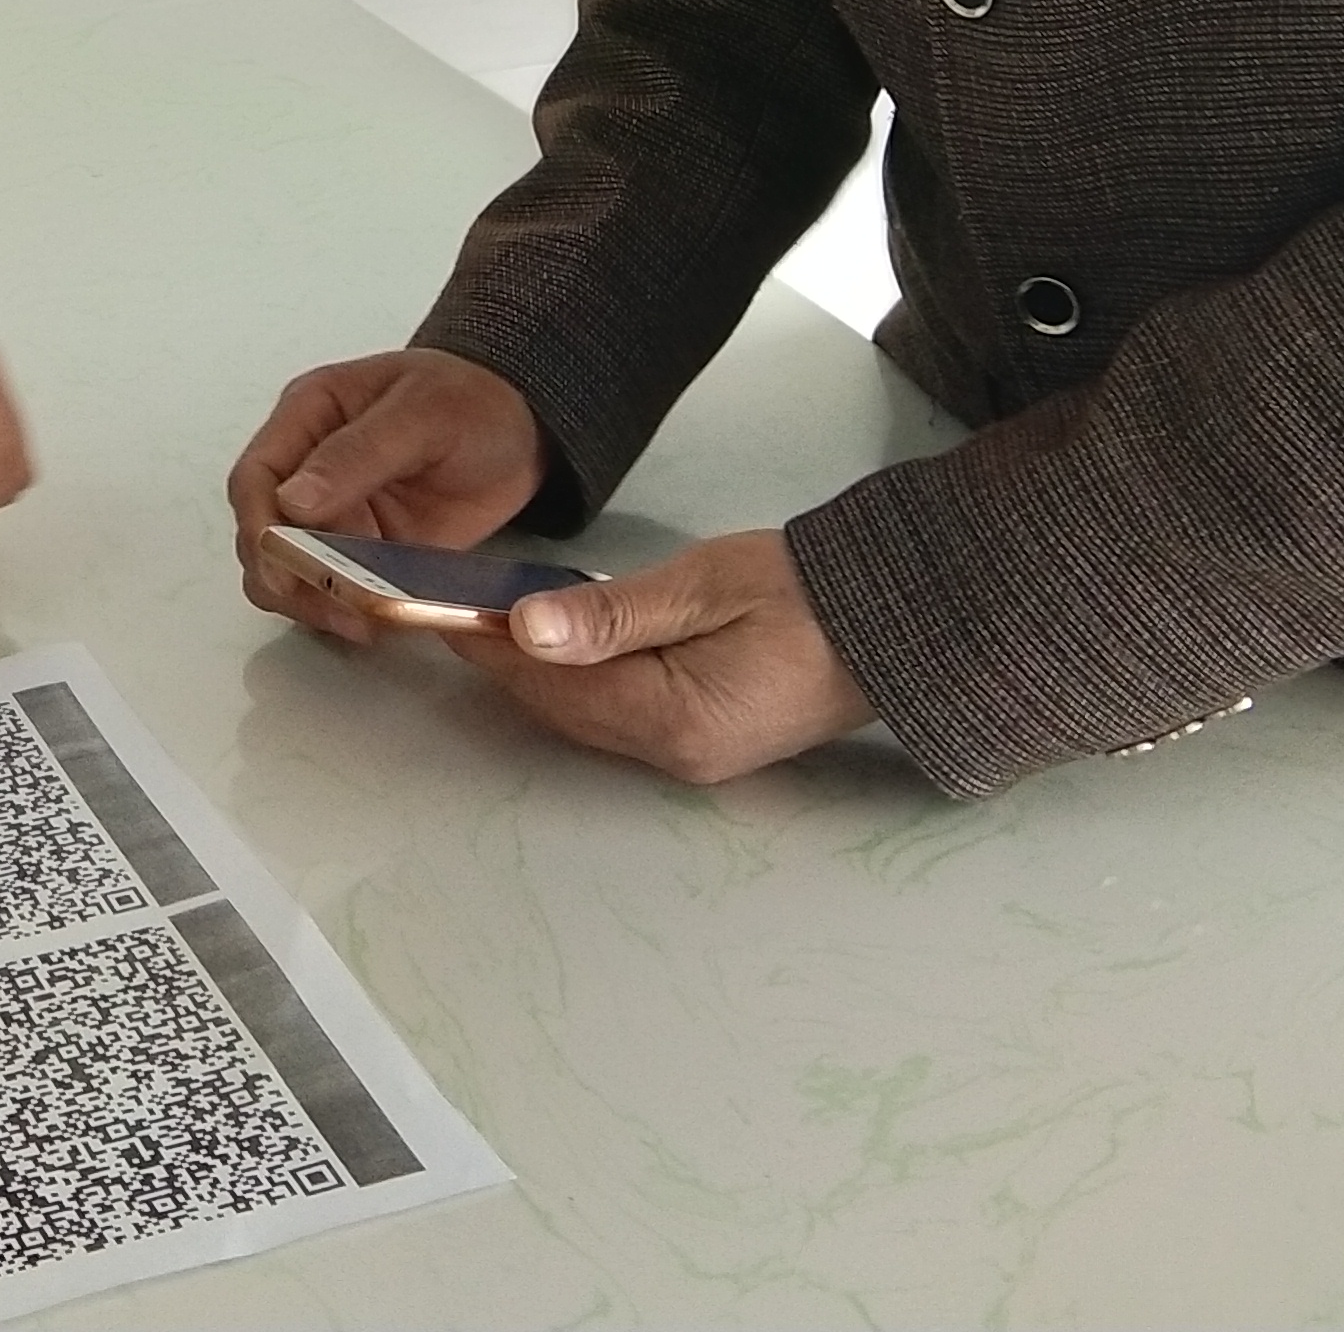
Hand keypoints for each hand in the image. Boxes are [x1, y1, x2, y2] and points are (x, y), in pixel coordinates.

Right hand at [226, 348, 547, 645]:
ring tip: (357, 623)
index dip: (258, 525)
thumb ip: (358, 453)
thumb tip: (290, 500)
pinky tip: (374, 624)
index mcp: (309, 416)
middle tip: (332, 608)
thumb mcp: (422, 413)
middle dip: (285, 576)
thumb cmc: (473, 400)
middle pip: (261, 533)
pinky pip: (334, 589)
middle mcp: (309, 468)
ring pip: (288, 569)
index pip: (255, 477)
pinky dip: (342, 611)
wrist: (524, 429)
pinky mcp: (365, 551)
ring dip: (309, 602)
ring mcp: (336, 514)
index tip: (284, 566)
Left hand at [442, 528, 876, 783]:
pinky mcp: (706, 743)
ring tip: (495, 624)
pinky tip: (561, 647)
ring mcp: (694, 758)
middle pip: (566, 711)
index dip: (497, 650)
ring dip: (541, 676)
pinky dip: (581, 683)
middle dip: (509, 666)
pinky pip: (620, 716)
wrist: (893, 620)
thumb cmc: (806, 592)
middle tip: (459, 613)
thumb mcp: (705, 585)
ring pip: (588, 718)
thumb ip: (612, 611)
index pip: (559, 686)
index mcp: (678, 719)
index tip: (450, 610)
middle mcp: (680, 756)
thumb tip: (527, 628)